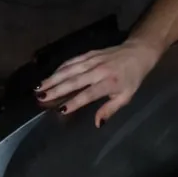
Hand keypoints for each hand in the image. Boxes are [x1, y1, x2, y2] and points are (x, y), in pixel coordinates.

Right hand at [34, 40, 159, 126]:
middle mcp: (99, 71)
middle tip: (41, 97)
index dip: (75, 102)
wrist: (138, 52)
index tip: (61, 110)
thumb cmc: (133, 78)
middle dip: (56, 89)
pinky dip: (60, 68)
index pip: (88, 94)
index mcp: (109, 83)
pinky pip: (72, 61)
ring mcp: (93, 60)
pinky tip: (51, 75)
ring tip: (40, 87)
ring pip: (69, 69)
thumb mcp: (126, 97)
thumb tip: (97, 123)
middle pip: (74, 81)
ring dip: (53, 78)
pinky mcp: (89, 53)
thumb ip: (110, 109)